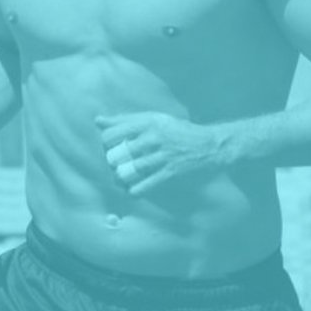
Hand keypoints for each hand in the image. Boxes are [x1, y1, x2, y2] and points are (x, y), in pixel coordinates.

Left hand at [96, 111, 230, 195]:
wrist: (212, 144)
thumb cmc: (177, 130)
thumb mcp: (154, 119)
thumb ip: (125, 120)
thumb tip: (97, 120)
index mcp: (148, 121)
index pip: (113, 133)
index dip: (105, 144)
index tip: (109, 149)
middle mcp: (155, 136)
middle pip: (120, 153)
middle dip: (113, 163)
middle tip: (115, 166)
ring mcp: (164, 154)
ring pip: (132, 169)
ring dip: (122, 178)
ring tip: (120, 179)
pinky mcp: (172, 170)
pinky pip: (147, 183)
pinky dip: (136, 190)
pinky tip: (132, 192)